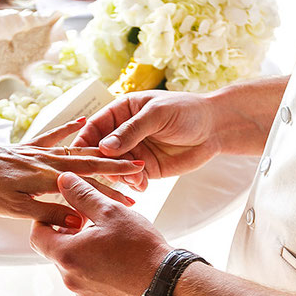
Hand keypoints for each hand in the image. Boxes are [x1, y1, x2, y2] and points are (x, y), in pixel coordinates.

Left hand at [0, 119, 143, 227]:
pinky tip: (83, 122)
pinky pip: (53, 136)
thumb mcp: (13, 209)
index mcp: (46, 178)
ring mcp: (36, 152)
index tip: (135, 192)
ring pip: (76, 151)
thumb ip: (48, 213)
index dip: (113, 188)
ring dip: (101, 153)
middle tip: (141, 170)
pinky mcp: (25, 147)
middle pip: (88, 164)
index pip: (88, 183)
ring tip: (123, 153)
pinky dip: (69, 129)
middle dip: (115, 168)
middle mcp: (45, 161)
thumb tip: (79, 221)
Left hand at [30, 173, 172, 295]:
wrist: (166, 286)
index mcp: (67, 255)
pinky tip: (119, 265)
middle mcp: (70, 279)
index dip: (47, 221)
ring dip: (85, 256)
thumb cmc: (140, 248)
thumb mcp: (111, 213)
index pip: (37, 235)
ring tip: (111, 246)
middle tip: (94, 226)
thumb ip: (82, 195)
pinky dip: (98, 274)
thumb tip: (63, 180)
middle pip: (57, 253)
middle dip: (70, 238)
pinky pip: (90, 287)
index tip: (64, 214)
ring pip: (75, 270)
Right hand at [73, 90, 222, 191]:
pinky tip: (142, 184)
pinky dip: (133, 184)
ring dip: (119, 176)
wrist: (215, 127)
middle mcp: (123, 133)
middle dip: (101, 164)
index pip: (94, 128)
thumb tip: (105, 147)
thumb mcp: (157, 114)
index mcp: (120, 112)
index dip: (84, 142)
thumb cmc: (187, 110)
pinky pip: (131, 179)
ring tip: (134, 178)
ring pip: (113, 168)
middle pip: (99, 152)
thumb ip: (132, 131)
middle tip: (109, 173)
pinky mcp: (146, 169)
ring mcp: (133, 152)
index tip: (79, 156)